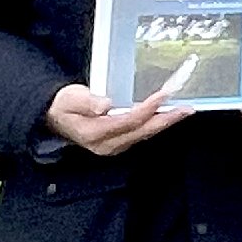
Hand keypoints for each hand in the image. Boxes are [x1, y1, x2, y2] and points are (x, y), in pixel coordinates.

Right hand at [44, 83, 189, 157]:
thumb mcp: (70, 98)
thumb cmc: (63, 105)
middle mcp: (106, 144)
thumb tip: (104, 105)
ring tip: (183, 111)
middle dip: (166, 120)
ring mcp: (113, 146)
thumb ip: (87, 102)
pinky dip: (155, 124)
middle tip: (186, 109)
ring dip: (164, 122)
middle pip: (142, 131)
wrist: (55, 117)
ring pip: (144, 134)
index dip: (147, 108)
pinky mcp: (118, 143)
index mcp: (94, 133)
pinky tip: (166, 116)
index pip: (128, 121)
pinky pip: (140, 134)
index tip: (163, 95)